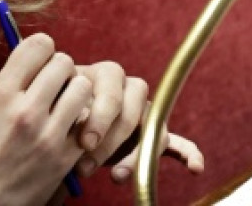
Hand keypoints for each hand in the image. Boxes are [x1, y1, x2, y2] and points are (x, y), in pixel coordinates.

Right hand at [0, 34, 90, 205]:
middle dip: (61, 69)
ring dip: (77, 91)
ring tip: (66, 102)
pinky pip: (88, 123)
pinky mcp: (65, 157)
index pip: (37, 46)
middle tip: (55, 82)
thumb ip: (13, 80)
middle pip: (63, 63)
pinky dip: (82, 120)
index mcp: (0, 93)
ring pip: (82, 88)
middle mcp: (24, 110)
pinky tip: (70, 127)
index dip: (43, 48)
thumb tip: (39, 53)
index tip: (41, 58)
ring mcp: (47, 135)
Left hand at [64, 63, 204, 181]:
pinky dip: (189, 154)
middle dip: (110, 144)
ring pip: (154, 131)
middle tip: (85, 167)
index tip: (84, 143)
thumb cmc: (57, 108)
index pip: (113, 93)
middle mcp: (130, 88)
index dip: (100, 118)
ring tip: (115, 177)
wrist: (59, 119)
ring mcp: (145, 112)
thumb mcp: (58, 106)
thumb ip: (70, 110)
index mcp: (105, 74)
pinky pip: (179, 142)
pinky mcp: (155, 135)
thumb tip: (81, 119)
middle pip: (133, 114)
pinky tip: (195, 167)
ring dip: (135, 158)